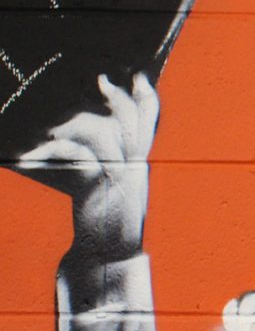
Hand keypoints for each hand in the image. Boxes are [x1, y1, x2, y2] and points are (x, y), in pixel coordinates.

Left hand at [14, 74, 158, 262]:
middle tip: (101, 80)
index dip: (147, 100)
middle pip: (130, 122)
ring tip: (50, 129)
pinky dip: (51, 152)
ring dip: (74, 124)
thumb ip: (106, 165)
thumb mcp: (112, 189)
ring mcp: (118, 176)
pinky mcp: (98, 187)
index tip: (138, 76)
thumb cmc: (105, 222)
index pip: (149, 126)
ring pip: (102, 134)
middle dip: (118, 98)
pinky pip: (76, 158)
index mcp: (138, 165)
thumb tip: (77, 139)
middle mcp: (133, 166)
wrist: (109, 255)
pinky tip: (29, 155)